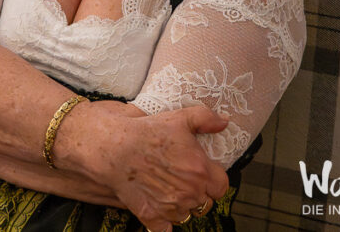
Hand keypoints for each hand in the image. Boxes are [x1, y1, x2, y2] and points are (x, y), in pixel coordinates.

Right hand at [89, 106, 228, 229]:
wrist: (115, 149)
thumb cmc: (147, 134)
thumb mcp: (179, 118)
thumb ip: (206, 118)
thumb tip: (224, 121)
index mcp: (201, 171)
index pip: (222, 187)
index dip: (213, 180)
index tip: (202, 173)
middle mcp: (191, 193)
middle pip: (205, 202)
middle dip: (197, 192)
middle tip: (182, 179)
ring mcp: (173, 208)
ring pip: (187, 215)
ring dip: (181, 205)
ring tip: (168, 189)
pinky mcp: (154, 217)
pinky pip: (166, 229)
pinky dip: (164, 222)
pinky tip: (158, 209)